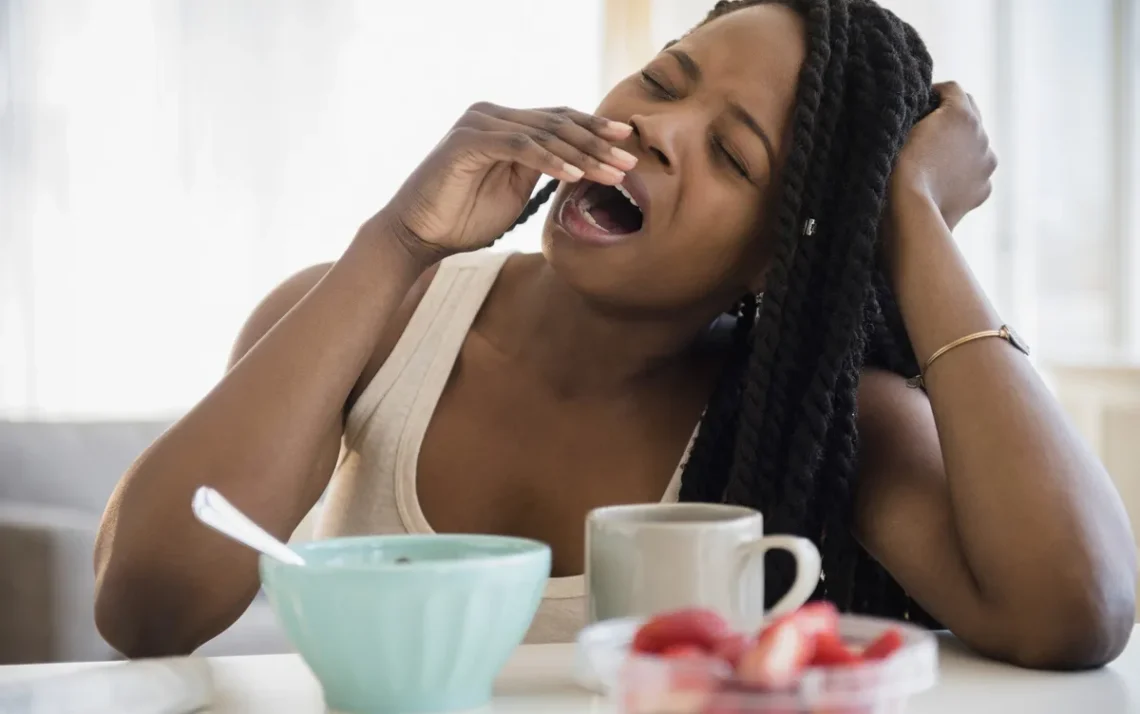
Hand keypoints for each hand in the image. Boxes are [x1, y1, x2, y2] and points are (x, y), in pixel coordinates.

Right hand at [374, 103, 634, 265]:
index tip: (628, 143)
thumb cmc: (464, 219)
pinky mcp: (467, 141)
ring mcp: (478, 124)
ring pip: (543, 133)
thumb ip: (542, 173)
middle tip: (629, 159)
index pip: (559, 120)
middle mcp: (492, 116)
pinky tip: (574, 175)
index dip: (595, 130)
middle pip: (557, 123)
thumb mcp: (516, 194)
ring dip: (582, 153)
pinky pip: (518, 146)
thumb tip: (583, 167)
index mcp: (506, 125)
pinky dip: (549, 160)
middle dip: (597, 142)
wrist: (418, 237)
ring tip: (611, 171)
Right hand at [890, 82, 997, 231]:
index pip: (952, 90)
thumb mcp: (901, 131)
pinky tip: (943, 183)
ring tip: (935, 163)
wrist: (910, 213)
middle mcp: (982, 135)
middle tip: (928, 132)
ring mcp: (986, 163)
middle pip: (970, 116)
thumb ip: (919, 115)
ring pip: (974, 147)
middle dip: (951, 120)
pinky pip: (975, 174)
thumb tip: (922, 112)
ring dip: (959, 148)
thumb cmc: (896, 170)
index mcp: (962, 114)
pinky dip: (963, 175)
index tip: (922, 103)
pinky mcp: (984, 189)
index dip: (935, 94)